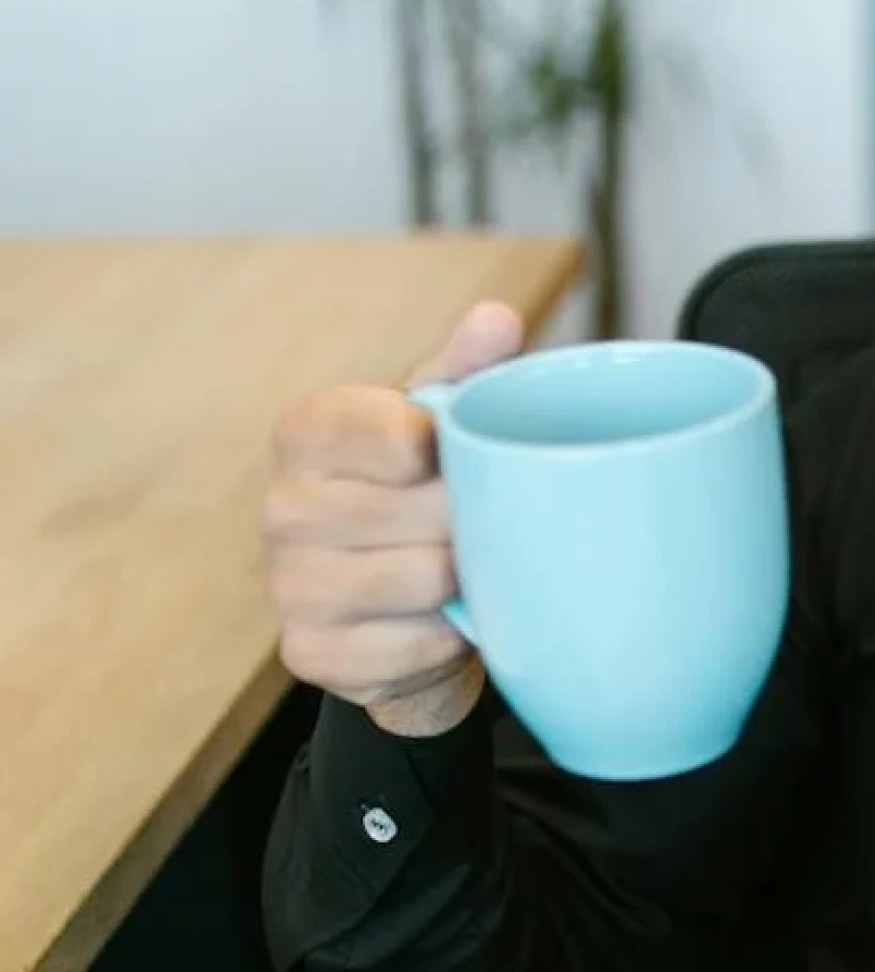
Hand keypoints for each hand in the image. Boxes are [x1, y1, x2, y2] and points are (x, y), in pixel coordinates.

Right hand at [263, 302, 524, 737]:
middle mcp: (282, 505)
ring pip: (421, 579)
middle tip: (477, 524)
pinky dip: (444, 637)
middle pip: (421, 513)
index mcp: (310, 430)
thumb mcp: (447, 421)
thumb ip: (470, 369)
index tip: (459, 461)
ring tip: (463, 569)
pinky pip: (411, 645)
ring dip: (463, 580)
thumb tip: (496, 319)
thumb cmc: (426, 490)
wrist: (406, 604)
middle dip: (470, 521)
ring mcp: (287, 584)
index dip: (450, 455)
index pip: (398, 436)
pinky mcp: (307, 652)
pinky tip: (441, 620)